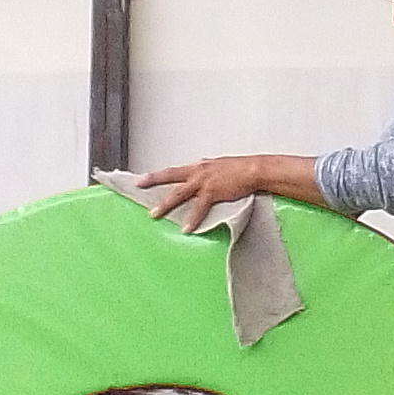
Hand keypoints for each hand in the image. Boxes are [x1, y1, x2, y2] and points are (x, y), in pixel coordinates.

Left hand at [138, 154, 325, 230]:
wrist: (254, 169)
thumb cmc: (239, 170)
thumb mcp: (219, 169)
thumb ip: (208, 175)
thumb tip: (200, 184)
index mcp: (199, 166)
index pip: (174, 171)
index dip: (158, 175)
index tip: (143, 178)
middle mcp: (198, 171)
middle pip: (170, 176)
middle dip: (153, 181)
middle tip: (139, 185)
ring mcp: (204, 181)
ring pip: (179, 193)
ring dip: (166, 204)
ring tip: (154, 214)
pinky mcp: (213, 192)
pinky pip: (199, 207)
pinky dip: (192, 218)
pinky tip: (186, 228)